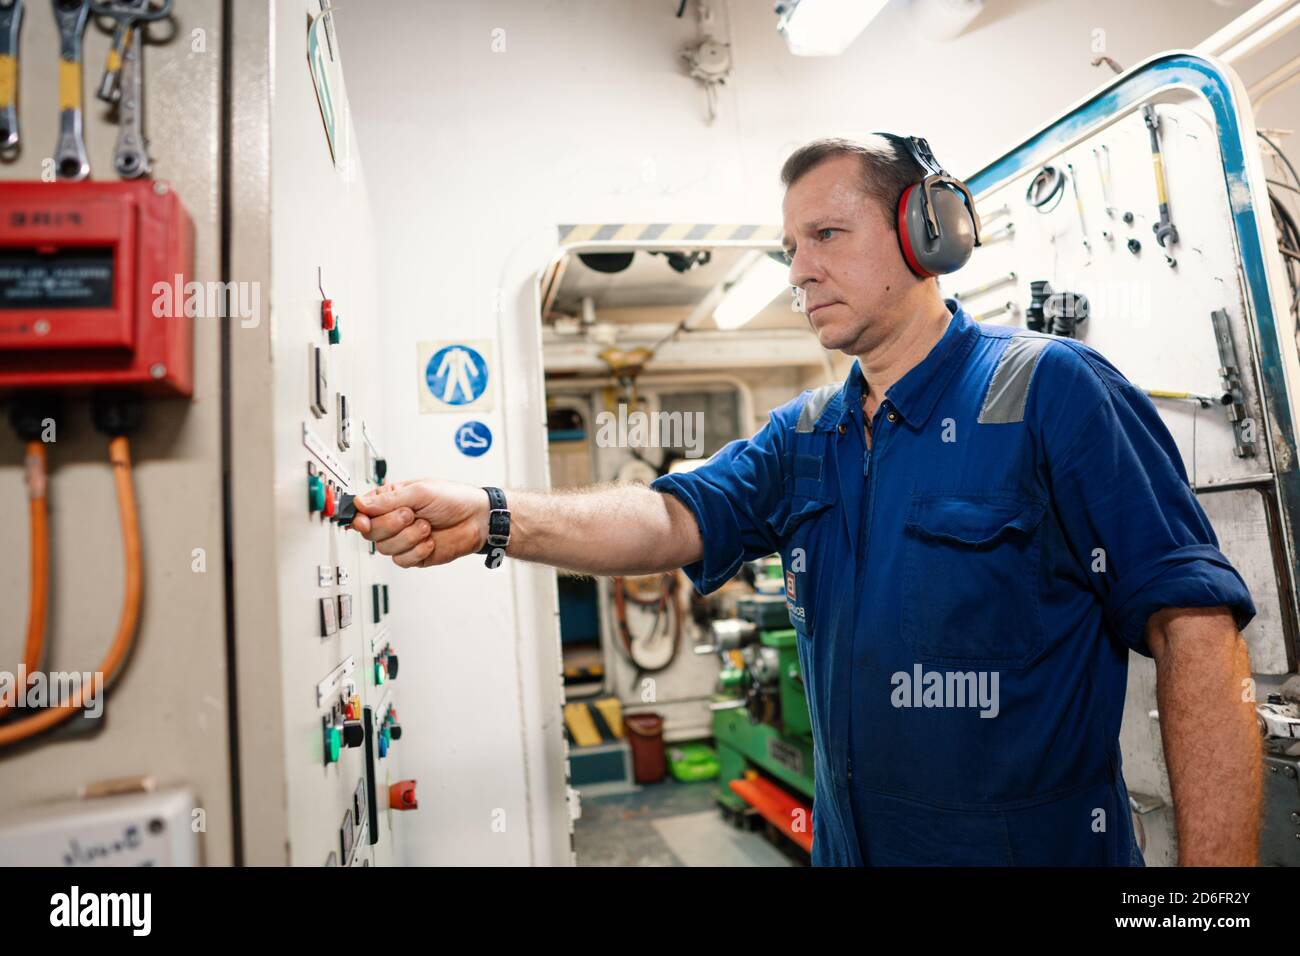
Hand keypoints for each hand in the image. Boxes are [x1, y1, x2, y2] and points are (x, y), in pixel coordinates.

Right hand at [350, 479, 487, 567]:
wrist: (477, 519)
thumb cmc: (454, 499)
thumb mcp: (420, 491)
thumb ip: (389, 500)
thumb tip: (360, 504)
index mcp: (391, 500)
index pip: (362, 511)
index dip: (359, 518)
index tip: (364, 521)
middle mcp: (393, 520)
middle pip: (371, 532)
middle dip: (391, 524)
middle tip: (411, 514)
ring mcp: (403, 539)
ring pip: (385, 548)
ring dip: (408, 537)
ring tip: (426, 526)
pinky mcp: (414, 556)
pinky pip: (401, 560)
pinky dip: (417, 551)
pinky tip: (430, 540)